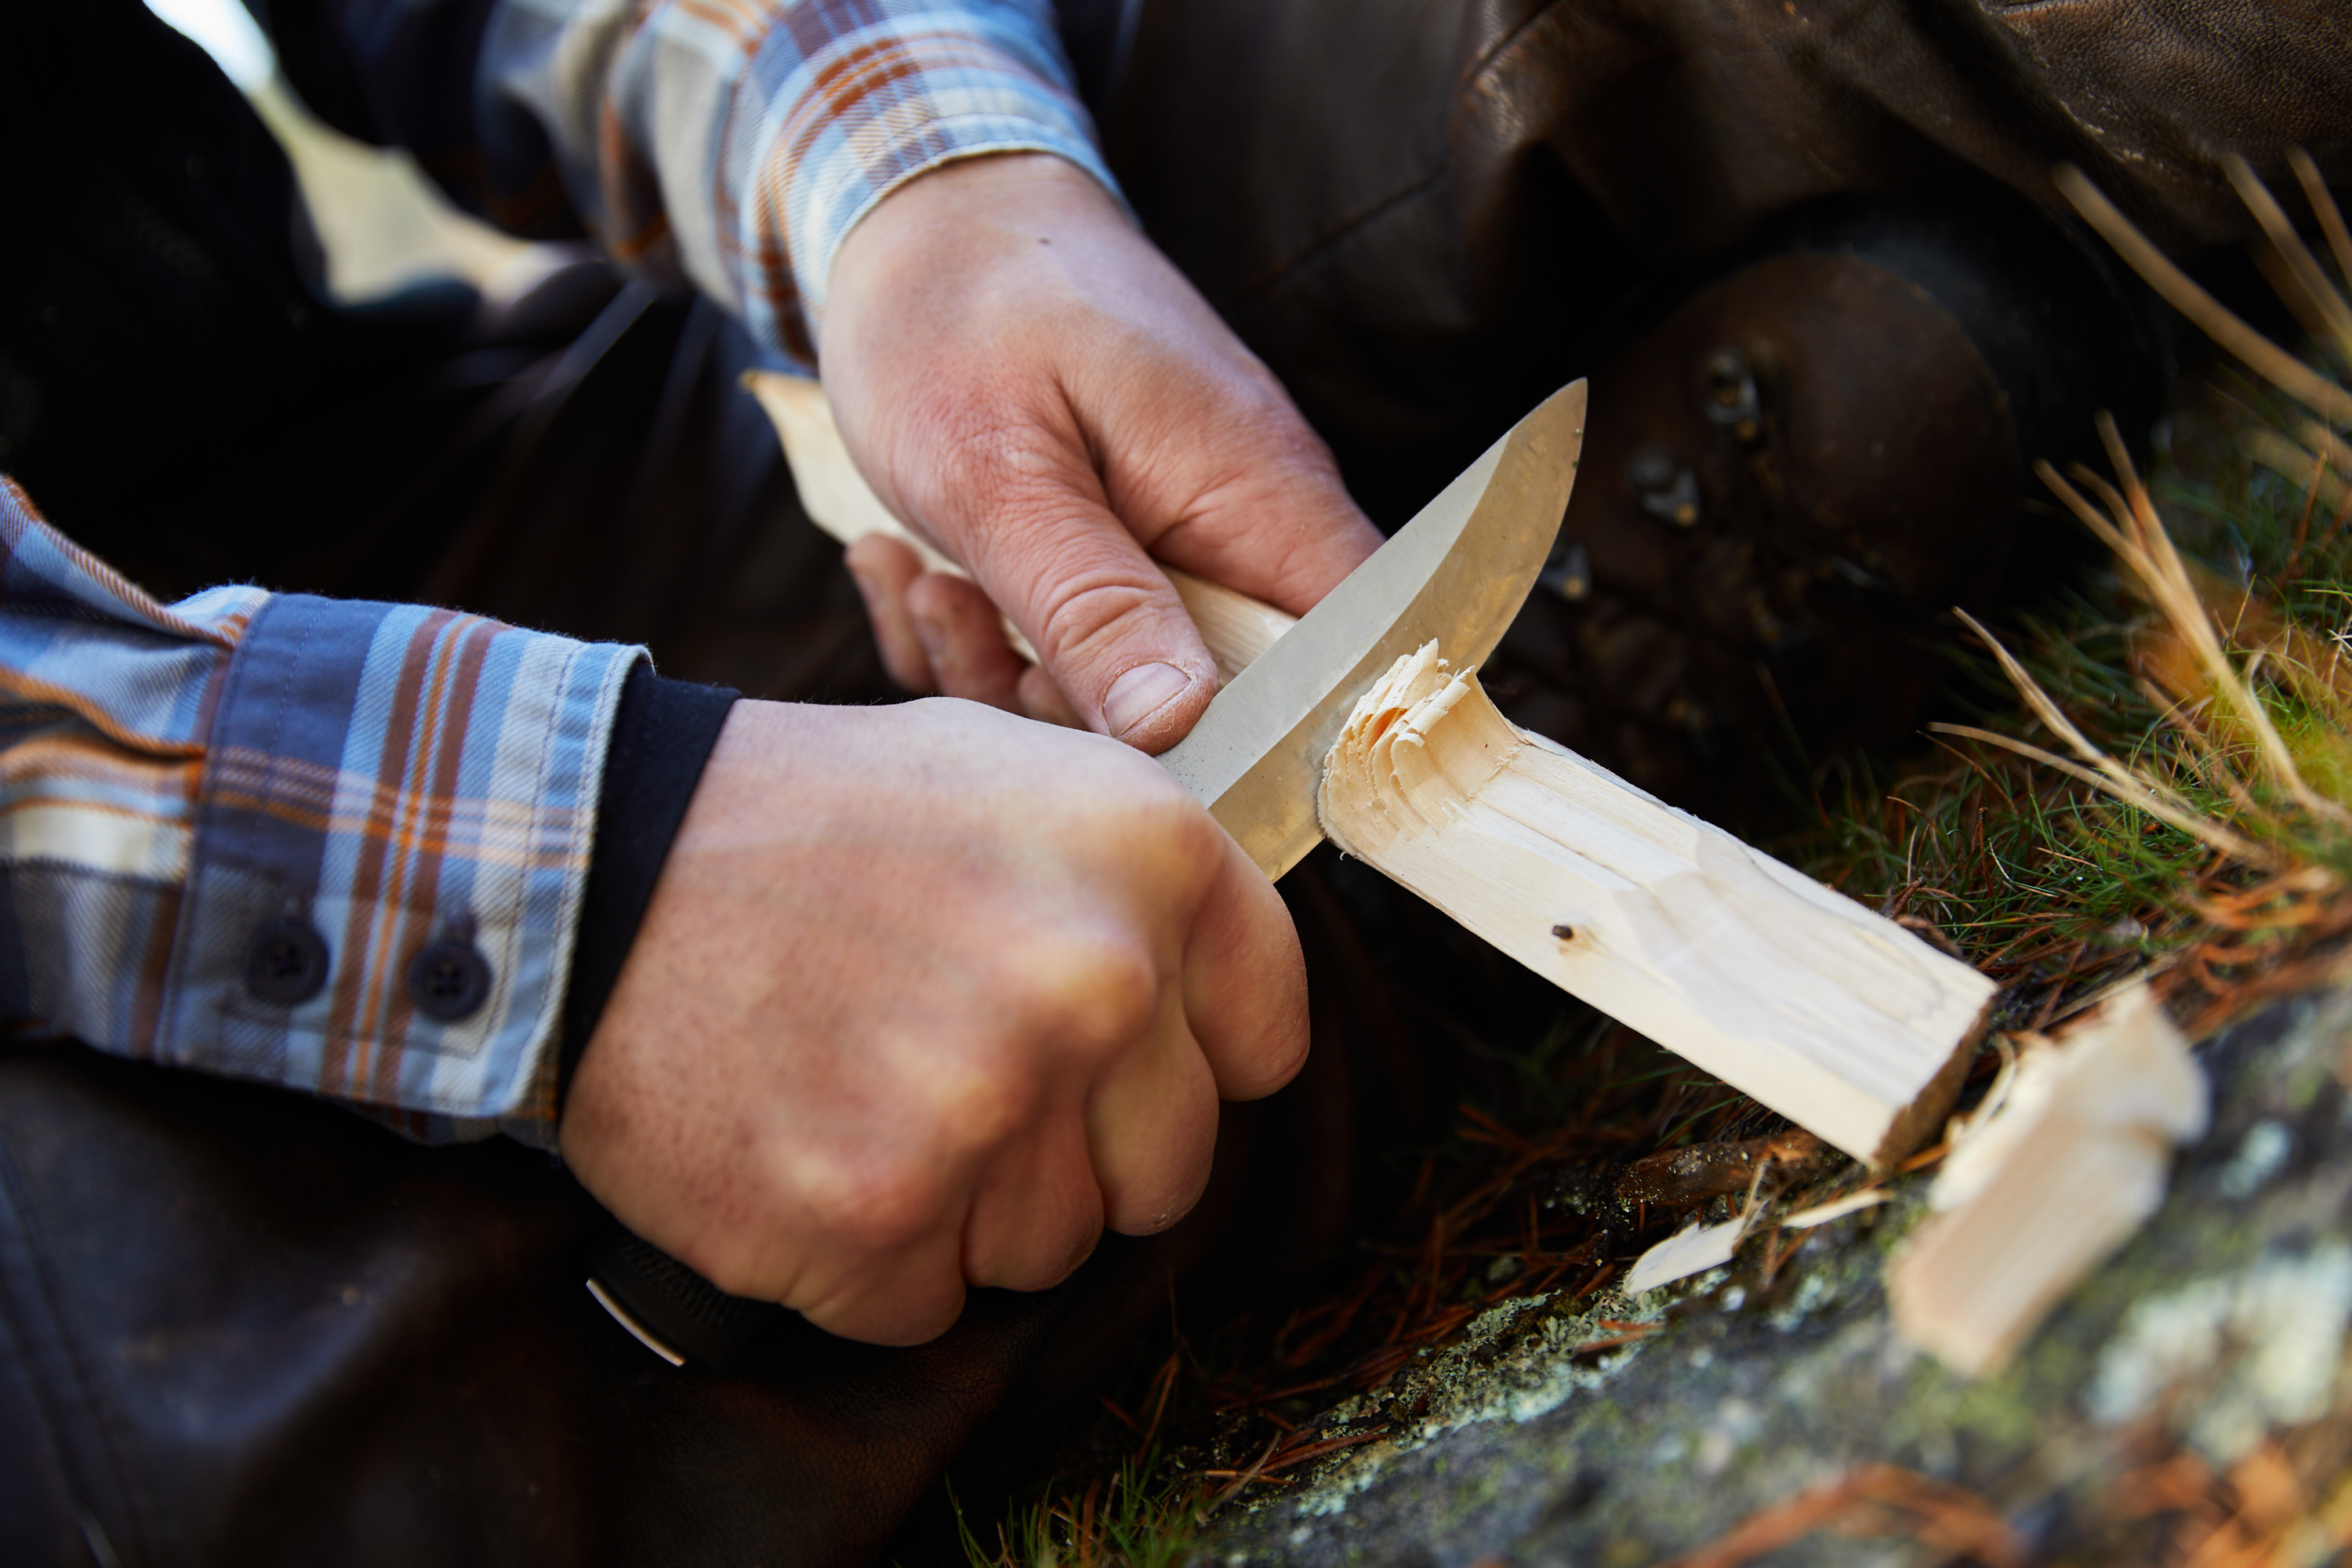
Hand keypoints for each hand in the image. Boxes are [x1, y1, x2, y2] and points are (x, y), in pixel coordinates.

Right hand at [557, 698, 1307, 1345]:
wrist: (592, 869)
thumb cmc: (806, 822)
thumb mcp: (1002, 771)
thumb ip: (1136, 879)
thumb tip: (1219, 990)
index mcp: (1149, 853)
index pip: (1267, 1040)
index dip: (1190, 1059)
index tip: (1118, 1054)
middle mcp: (1095, 980)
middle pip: (1170, 1171)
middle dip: (1078, 1149)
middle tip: (958, 1074)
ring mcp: (988, 1108)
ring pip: (1052, 1247)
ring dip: (969, 1203)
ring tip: (865, 1091)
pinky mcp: (878, 1218)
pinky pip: (931, 1303)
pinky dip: (870, 1258)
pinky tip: (808, 1148)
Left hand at [820, 153, 1381, 751]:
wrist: (917, 205)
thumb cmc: (957, 312)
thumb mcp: (999, 476)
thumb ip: (1092, 607)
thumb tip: (1182, 730)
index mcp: (1260, 501)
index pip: (1353, 666)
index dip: (1279, 753)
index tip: (1145, 770)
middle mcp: (1247, 529)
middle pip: (1227, 708)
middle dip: (1080, 716)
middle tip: (966, 632)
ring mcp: (1184, 544)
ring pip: (1134, 694)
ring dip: (1007, 669)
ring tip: (926, 584)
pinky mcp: (1121, 553)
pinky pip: (1074, 654)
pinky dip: (983, 635)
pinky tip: (912, 569)